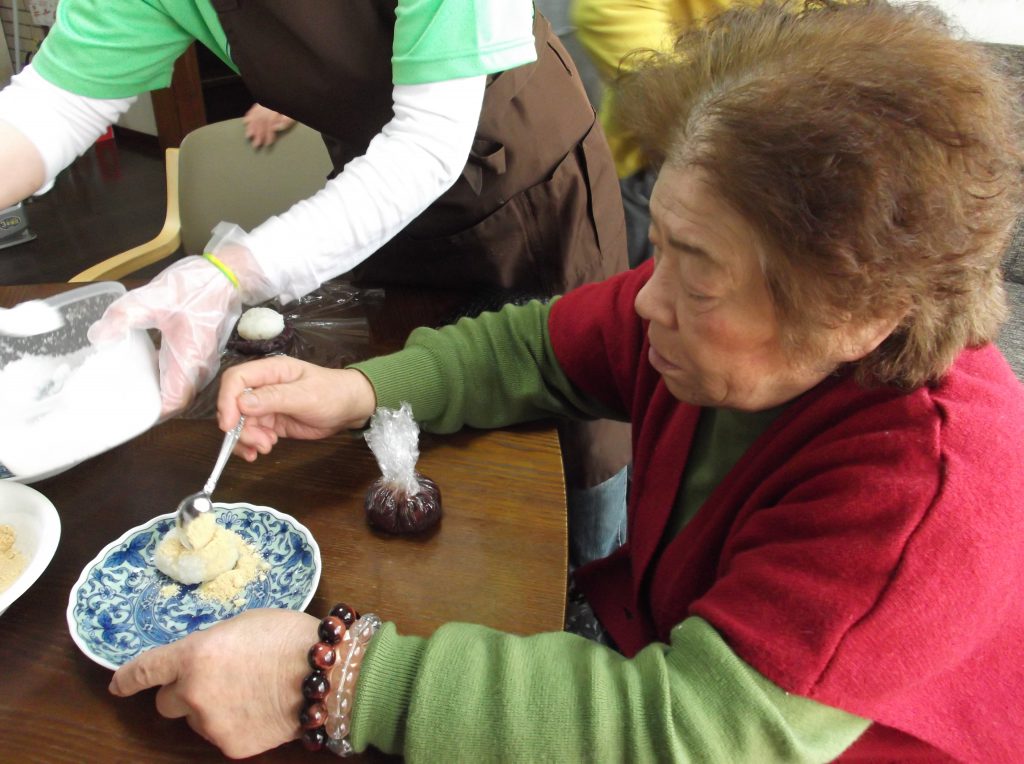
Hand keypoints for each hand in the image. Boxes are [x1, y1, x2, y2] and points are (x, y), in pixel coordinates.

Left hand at [88, 255, 241, 417]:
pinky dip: (163, 378)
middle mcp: (199, 368)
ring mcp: (202, 362)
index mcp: (189, 361)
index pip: (172, 403)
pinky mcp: (201, 354)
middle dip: (149, 405)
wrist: (227, 276)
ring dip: (157, 392)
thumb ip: (122, 317)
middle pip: (175, 400)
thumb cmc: (196, 287)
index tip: (125, 413)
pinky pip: (182, 376)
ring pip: (179, 390)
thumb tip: (98, 338)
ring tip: (127, 388)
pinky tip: (143, 366)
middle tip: (118, 402)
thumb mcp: (152, 297)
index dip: (150, 414)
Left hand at [109, 609, 317, 758]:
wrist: (326, 674)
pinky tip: (261, 709)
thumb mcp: (242, 623)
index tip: (118, 684)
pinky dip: (235, 724)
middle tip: (214, 681)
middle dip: (183, 692)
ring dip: (211, 708)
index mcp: (193, 655)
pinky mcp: (231, 746)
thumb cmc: (288, 637)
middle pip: (166, 702)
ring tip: (250, 693)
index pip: (144, 670)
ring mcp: (211, 723)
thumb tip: (201, 658)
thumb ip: (211, 644)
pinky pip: (222, 734)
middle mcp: (193, 693)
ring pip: (197, 720)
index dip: (127, 678)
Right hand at [218, 356, 376, 460]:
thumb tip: (242, 403)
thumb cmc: (332, 394)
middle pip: (234, 405)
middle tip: (259, 443)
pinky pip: (252, 433)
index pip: (236, 379)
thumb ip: (275, 398)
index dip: (227, 400)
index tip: (229, 424)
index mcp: (270, 371)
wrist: (349, 409)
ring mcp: (266, 405)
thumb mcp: (306, 395)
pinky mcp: (271, 422)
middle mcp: (263, 386)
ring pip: (241, 422)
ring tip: (267, 447)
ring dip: (248, 438)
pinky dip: (252, 444)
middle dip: (240, 427)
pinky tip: (262, 451)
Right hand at [244, 104, 295, 148]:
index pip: (269, 123)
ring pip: (255, 115)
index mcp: (275, 109)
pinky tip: (246, 122)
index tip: (267, 143)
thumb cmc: (293, 107)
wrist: (291, 94)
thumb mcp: (292, 115)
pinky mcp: (263, 102)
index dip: (268, 134)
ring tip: (248, 136)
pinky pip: (254, 108)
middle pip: (260, 120)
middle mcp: (268, 106)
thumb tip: (274, 128)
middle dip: (258, 134)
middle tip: (256, 144)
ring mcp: (264, 103)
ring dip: (251, 127)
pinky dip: (249, 116)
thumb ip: (285, 122)